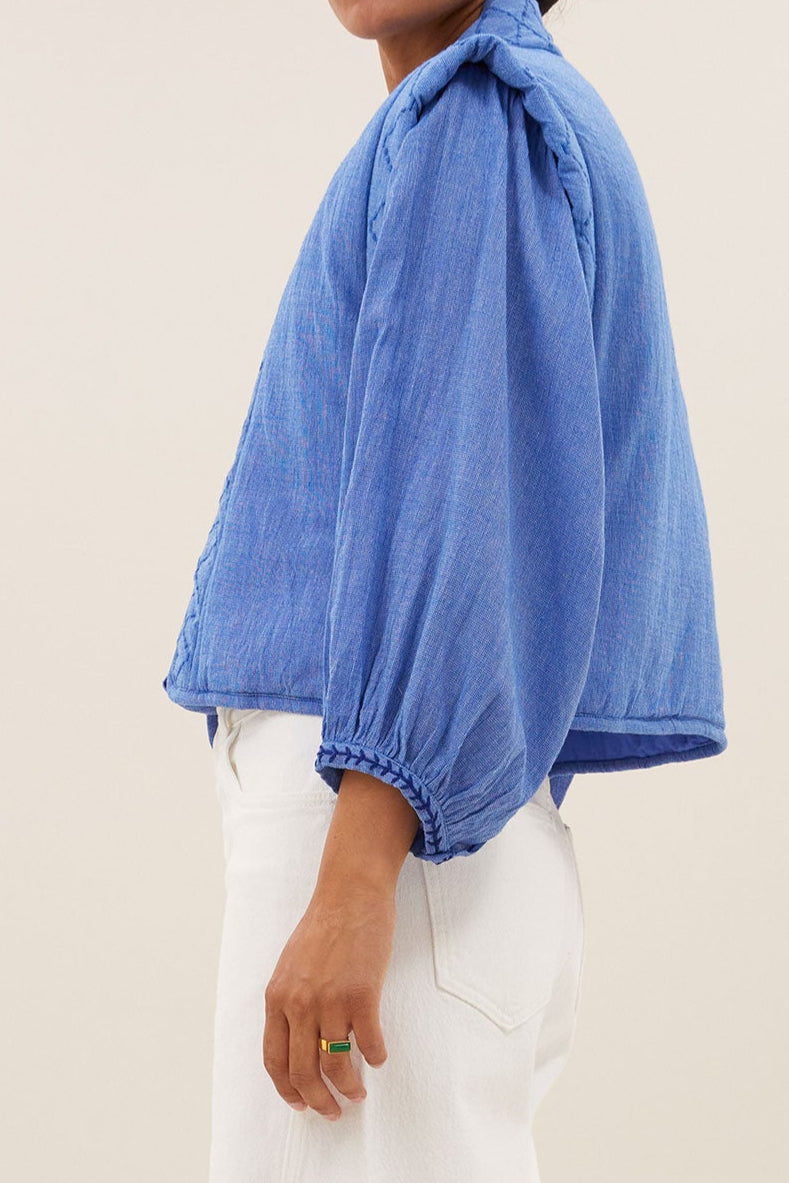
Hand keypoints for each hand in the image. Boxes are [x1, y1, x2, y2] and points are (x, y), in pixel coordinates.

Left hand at [262, 878, 395, 1119]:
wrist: (349, 894)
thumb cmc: (324, 926)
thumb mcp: (292, 965)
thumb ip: (290, 1001)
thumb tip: (299, 1040)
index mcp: (277, 997)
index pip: (274, 1060)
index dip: (286, 1089)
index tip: (300, 1104)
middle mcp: (299, 1003)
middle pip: (302, 1071)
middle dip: (317, 1100)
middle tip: (332, 1112)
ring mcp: (330, 1000)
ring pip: (335, 1064)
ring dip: (348, 1087)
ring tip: (357, 1093)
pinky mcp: (362, 994)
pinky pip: (369, 1042)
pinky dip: (375, 1057)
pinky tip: (378, 1058)